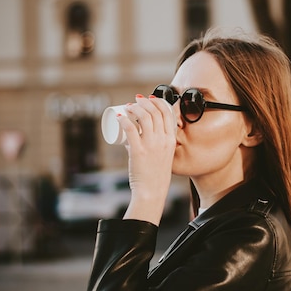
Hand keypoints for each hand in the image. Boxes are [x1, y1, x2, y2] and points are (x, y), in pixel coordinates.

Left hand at [118, 94, 176, 224]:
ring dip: (133, 108)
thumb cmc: (156, 175)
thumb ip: (155, 145)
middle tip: (134, 102)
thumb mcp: (164, 155)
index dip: (157, 101)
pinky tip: (119, 117)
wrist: (152, 191)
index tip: (149, 99)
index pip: (167, 112)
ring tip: (127, 108)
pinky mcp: (138, 150)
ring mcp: (151, 144)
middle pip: (154, 111)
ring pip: (143, 117)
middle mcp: (163, 139)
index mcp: (171, 139)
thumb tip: (133, 135)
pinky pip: (130, 129)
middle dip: (143, 102)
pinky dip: (123, 119)